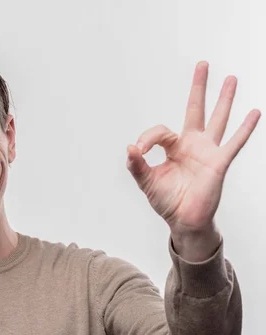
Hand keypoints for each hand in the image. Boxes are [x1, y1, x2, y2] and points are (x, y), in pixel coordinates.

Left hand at [126, 61, 260, 235]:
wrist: (183, 220)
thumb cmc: (167, 201)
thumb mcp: (147, 182)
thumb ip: (137, 166)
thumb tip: (129, 149)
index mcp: (173, 148)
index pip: (160, 131)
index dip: (147, 138)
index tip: (138, 150)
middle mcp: (192, 145)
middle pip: (196, 109)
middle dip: (198, 87)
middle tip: (202, 64)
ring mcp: (207, 152)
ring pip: (217, 120)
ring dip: (224, 100)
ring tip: (230, 79)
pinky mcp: (218, 163)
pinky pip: (234, 143)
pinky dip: (244, 129)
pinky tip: (254, 113)